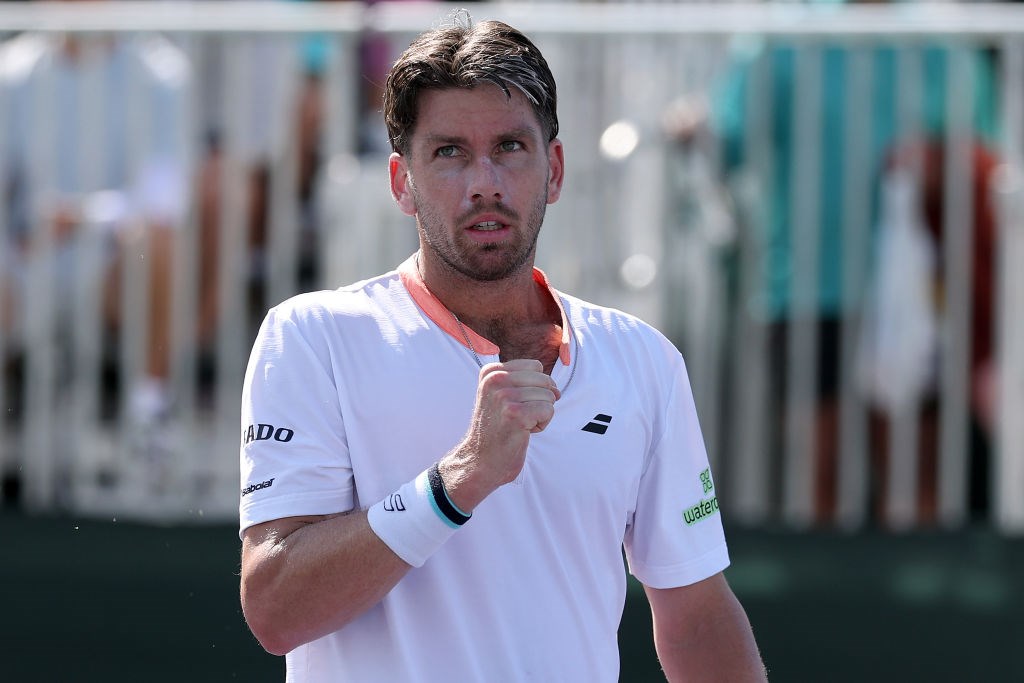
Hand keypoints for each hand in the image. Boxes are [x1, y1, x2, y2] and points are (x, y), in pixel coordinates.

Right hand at [440, 359, 559, 509]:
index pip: (536, 366)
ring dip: (540, 415)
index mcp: (491, 371)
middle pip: (545, 380)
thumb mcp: (500, 395)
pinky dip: (542, 424)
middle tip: (518, 417)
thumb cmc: (497, 430)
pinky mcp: (515, 413)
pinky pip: (549, 410)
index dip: (534, 388)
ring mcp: (504, 396)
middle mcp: (496, 379)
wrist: (481, 461)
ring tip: (518, 425)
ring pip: (549, 396)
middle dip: (540, 401)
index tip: (515, 404)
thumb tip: (555, 388)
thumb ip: (520, 381)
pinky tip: (524, 432)